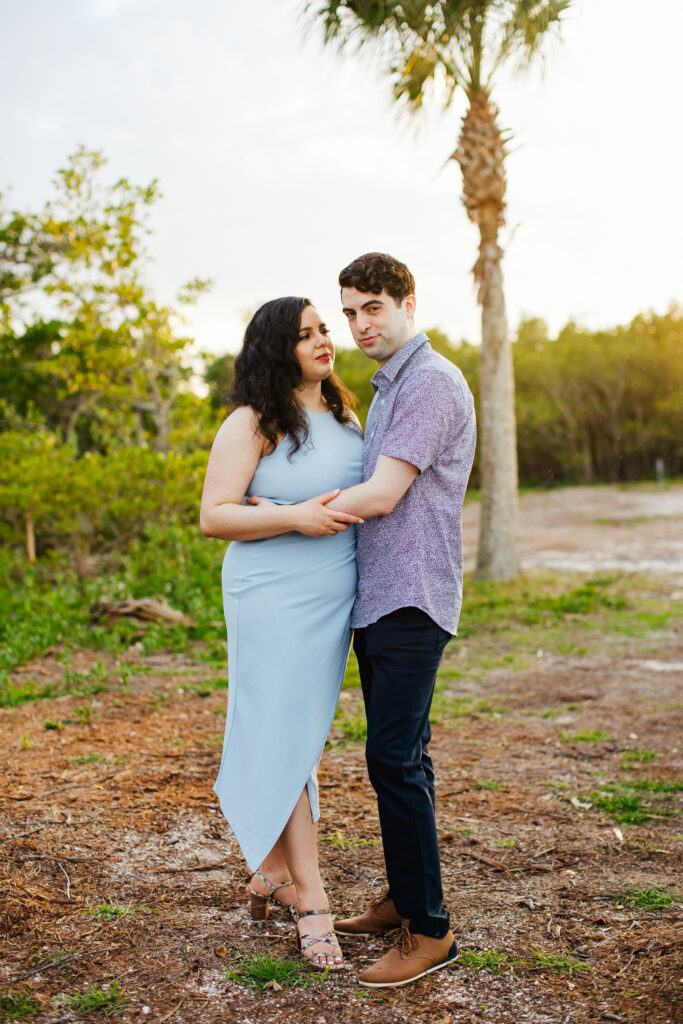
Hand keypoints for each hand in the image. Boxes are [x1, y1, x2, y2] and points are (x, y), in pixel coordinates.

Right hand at [247, 490, 362, 536]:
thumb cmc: (305, 508)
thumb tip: (338, 490)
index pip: (346, 518)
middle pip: (343, 528)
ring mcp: (322, 531)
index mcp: (328, 514)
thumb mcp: (317, 500)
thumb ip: (328, 496)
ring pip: (336, 532)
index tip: (362, 521)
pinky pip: (327, 534)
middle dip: (346, 525)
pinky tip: (322, 525)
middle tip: (345, 521)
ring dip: (337, 528)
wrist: (293, 518)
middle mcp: (327, 524)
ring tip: (331, 521)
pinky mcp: (318, 535)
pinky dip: (327, 530)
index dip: (355, 520)